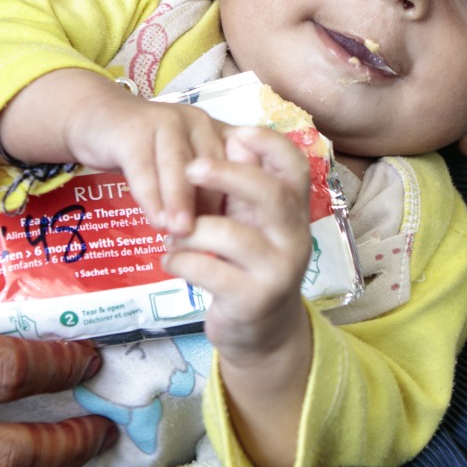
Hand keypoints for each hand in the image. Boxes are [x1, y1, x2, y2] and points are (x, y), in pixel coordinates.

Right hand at [1, 69, 231, 235]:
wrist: (99, 118)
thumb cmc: (149, 152)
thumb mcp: (183, 167)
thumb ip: (204, 191)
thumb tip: (225, 238)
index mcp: (217, 131)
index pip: (237, 166)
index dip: (240, 200)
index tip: (243, 236)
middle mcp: (197, 122)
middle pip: (211, 166)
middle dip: (211, 204)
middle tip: (214, 240)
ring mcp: (164, 121)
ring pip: (178, 166)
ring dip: (181, 201)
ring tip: (183, 233)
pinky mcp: (132, 130)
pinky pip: (144, 168)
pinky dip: (151, 196)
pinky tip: (155, 221)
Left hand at [162, 127, 312, 360]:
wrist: (263, 333)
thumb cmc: (250, 265)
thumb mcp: (253, 222)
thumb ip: (245, 186)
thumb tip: (234, 138)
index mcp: (295, 212)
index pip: (295, 167)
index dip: (269, 144)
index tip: (236, 133)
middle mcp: (295, 238)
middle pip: (270, 193)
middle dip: (227, 175)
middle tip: (191, 168)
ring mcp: (277, 271)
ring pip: (230, 235)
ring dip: (190, 230)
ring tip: (172, 234)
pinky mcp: (253, 300)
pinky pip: (207, 269)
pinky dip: (180, 260)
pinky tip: (171, 260)